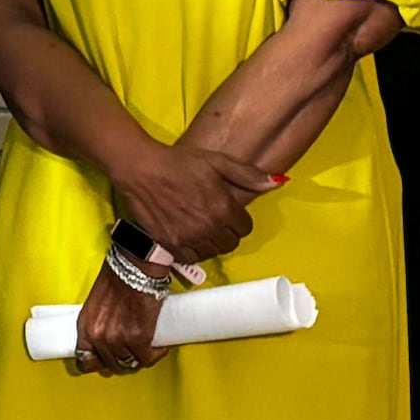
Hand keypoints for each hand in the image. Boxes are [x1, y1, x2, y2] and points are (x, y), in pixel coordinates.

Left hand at [67, 265, 168, 377]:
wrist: (137, 265)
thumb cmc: (120, 275)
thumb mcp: (97, 301)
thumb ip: (100, 320)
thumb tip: (110, 331)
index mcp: (85, 326)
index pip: (85, 359)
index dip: (99, 361)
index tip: (109, 358)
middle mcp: (98, 336)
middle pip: (110, 364)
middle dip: (123, 359)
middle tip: (134, 350)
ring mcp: (118, 339)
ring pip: (130, 363)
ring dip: (140, 357)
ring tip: (148, 347)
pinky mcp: (139, 339)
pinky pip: (147, 358)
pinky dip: (155, 354)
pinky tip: (159, 346)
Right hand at [101, 132, 252, 265]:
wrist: (141, 170)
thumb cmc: (179, 162)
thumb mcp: (217, 161)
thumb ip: (248, 175)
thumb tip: (277, 182)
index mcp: (223, 208)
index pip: (245, 228)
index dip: (239, 219)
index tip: (229, 210)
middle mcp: (208, 228)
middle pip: (231, 243)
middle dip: (228, 232)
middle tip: (216, 218)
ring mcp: (188, 239)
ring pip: (213, 252)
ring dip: (212, 242)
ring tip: (202, 226)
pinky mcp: (170, 245)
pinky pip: (192, 258)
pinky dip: (194, 250)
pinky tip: (189, 236)